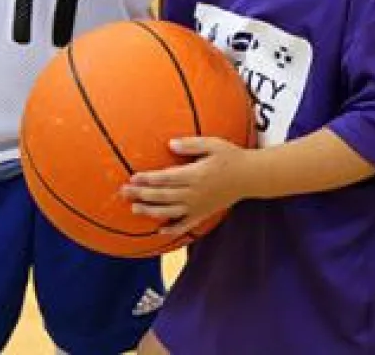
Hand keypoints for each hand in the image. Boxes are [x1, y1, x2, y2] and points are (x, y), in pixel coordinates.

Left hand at [122, 137, 251, 236]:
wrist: (250, 176)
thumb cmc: (231, 156)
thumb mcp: (213, 144)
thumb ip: (192, 144)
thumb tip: (170, 143)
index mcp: (195, 174)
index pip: (166, 178)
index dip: (148, 179)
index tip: (133, 177)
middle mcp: (194, 193)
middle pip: (163, 196)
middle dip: (142, 194)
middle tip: (123, 192)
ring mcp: (198, 206)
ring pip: (170, 212)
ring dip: (150, 211)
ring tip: (134, 208)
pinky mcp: (203, 213)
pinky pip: (185, 224)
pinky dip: (172, 229)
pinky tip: (160, 231)